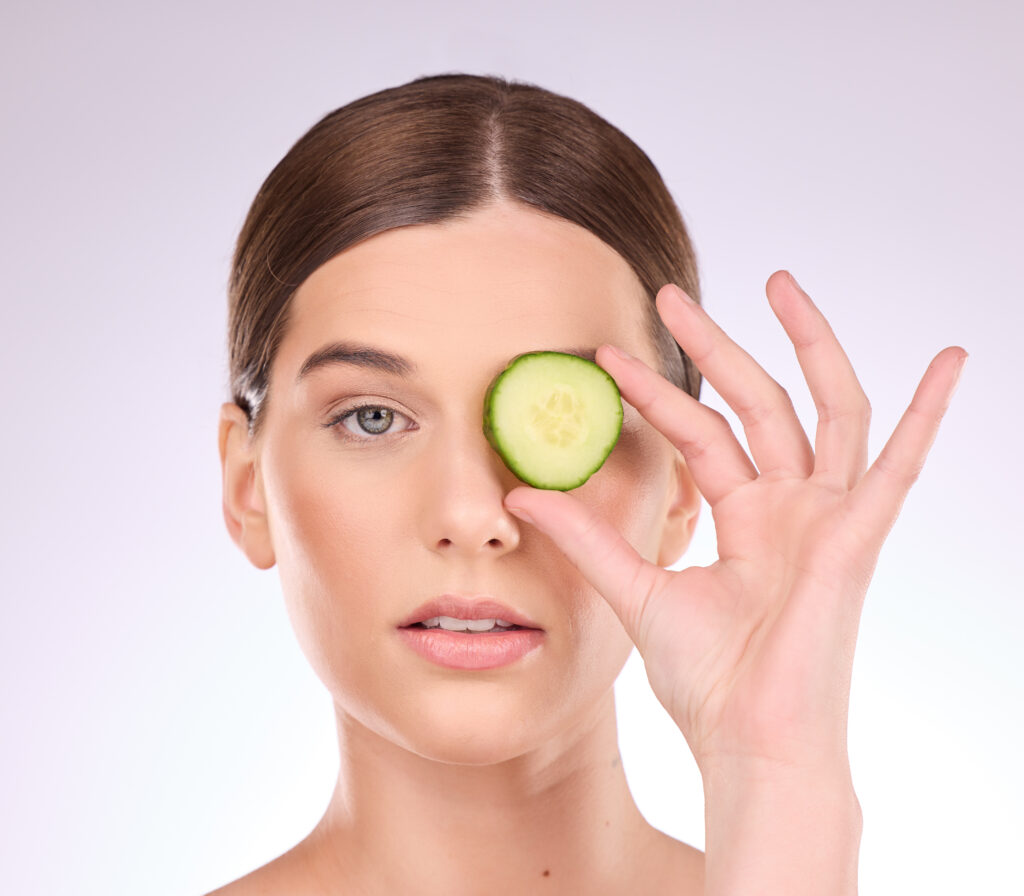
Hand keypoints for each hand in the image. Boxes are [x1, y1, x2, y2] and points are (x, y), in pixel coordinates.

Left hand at [505, 271, 965, 776]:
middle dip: (715, 346)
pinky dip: (929, 413)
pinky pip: (901, 465)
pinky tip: (951, 359)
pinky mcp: (859, 537)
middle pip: (756, 403)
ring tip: (779, 282)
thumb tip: (518, 495)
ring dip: (808, 344)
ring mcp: (829, 517)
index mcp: (746, 517)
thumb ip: (587, 537)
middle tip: (669, 297)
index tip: (608, 359)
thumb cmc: (708, 682)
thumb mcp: (636, 590)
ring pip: (826, 409)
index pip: (701, 434)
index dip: (656, 394)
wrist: (750, 744)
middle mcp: (791, 507)